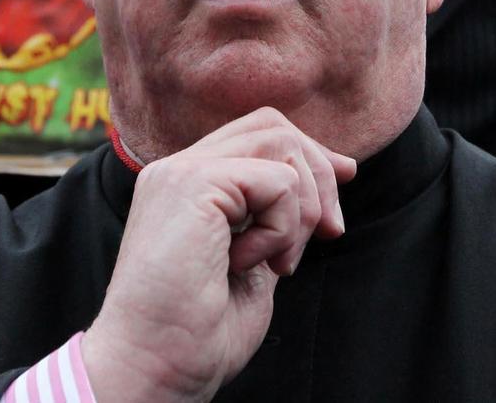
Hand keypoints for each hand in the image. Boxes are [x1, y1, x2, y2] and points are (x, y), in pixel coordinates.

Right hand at [82, 107, 356, 402]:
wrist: (153, 370)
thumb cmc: (199, 333)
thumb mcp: (253, 260)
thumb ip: (274, 215)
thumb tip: (330, 176)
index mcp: (188, 183)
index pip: (257, 132)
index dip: (308, 153)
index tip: (341, 187)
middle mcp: (179, 167)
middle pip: (272, 125)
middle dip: (318, 172)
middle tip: (329, 231)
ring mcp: (182, 170)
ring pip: (280, 145)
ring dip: (301, 208)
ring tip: (280, 262)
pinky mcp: (193, 183)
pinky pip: (276, 181)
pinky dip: (282, 227)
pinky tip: (249, 263)